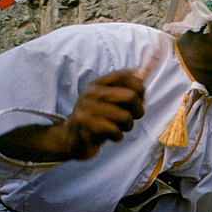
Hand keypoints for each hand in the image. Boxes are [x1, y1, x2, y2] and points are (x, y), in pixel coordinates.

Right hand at [0, 69, 144, 161]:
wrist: (71, 139)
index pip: (124, 75)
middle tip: (132, 117)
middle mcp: (91, 93)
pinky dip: (117, 136)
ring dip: (128, 126)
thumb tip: (140, 72)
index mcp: (98, 84)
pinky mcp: (86, 124)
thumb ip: (123, 88)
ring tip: (119, 128)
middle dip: (138, 111)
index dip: (139, 87)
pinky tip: (110, 136)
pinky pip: (115, 131)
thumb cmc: (96, 119)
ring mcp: (87, 108)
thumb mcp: (107, 100)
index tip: (140, 99)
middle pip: (130, 96)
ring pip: (125, 117)